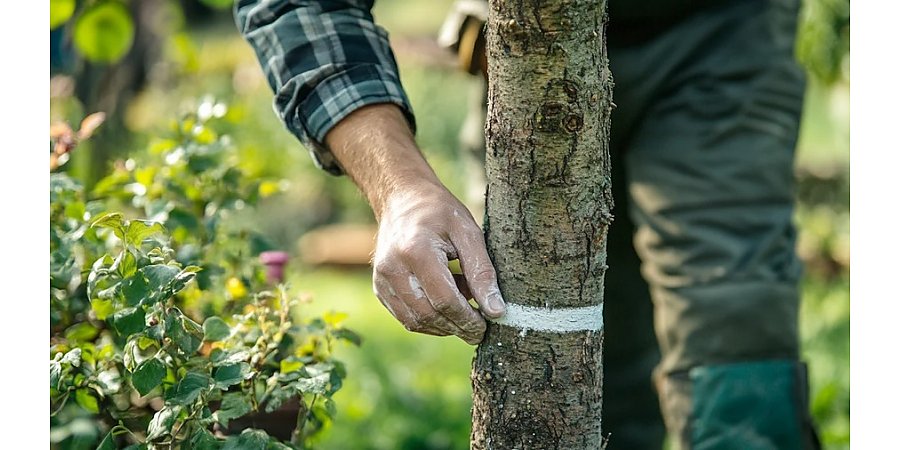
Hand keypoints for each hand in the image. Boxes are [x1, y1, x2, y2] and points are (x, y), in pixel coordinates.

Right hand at [324, 103, 505, 343]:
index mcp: (416, 251)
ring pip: (416, 322)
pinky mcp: (380, 288)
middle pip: (429, 315)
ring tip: (462, 308)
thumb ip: (482, 272)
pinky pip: (406, 317)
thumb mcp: (468, 233)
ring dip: (444, 325)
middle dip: (457, 326)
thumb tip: (496, 311)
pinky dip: (429, 319)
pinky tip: (444, 304)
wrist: (401, 198)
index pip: (445, 300)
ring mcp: (382, 280)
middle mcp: (393, 268)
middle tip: (479, 326)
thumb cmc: (439, 211)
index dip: (468, 318)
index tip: (487, 324)